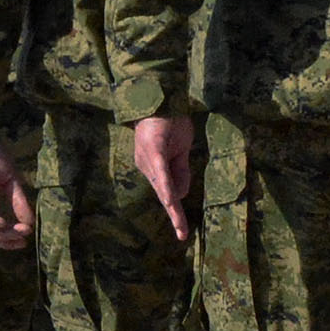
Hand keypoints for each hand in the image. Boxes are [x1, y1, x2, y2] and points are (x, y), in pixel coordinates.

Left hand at [131, 115, 196, 243]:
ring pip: (166, 184)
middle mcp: (146, 165)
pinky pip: (162, 171)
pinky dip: (167, 186)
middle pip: (166, 192)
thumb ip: (180, 170)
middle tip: (183, 234)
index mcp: (152, 166)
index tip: (182, 233)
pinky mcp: (155, 149)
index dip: (174, 213)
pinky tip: (171, 199)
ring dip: (174, 196)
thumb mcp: (180, 148)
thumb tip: (181, 194)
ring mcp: (149, 157)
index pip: (164, 193)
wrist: (161, 95)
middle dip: (175, 215)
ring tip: (179, 204)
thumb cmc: (170, 121)